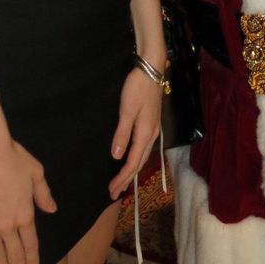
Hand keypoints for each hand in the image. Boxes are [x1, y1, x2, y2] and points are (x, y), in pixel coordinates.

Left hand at [108, 67, 162, 199]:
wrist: (152, 70)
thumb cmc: (137, 88)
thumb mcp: (126, 110)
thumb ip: (122, 134)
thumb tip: (116, 157)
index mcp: (145, 134)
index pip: (132, 163)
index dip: (122, 178)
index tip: (111, 190)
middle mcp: (152, 135)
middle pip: (139, 163)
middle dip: (127, 180)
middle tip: (114, 193)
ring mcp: (153, 129)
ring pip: (142, 157)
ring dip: (132, 171)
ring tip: (122, 183)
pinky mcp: (151, 124)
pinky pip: (143, 149)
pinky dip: (135, 160)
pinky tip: (131, 160)